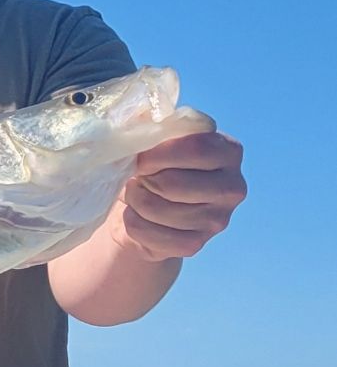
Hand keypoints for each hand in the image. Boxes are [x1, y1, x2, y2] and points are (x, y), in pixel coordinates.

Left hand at [114, 128, 246, 261]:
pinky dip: (134, 222)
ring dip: (136, 199)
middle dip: (144, 178)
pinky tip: (137, 213)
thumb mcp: (159, 134)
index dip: (159, 153)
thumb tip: (140, 124)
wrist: (153, 204)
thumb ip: (154, 121)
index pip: (196, 148)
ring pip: (158, 209)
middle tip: (137, 176)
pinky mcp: (196, 244)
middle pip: (174, 184)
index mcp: (230, 151)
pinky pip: (152, 235)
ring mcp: (217, 220)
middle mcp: (232, 187)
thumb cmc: (159, 161)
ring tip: (135, 192)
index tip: (140, 157)